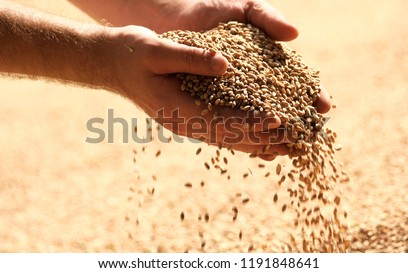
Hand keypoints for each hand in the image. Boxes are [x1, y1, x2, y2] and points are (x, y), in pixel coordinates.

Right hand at [105, 26, 292, 159]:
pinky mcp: (191, 115)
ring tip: (288, 145)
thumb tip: (225, 65)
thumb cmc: (131, 54)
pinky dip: (244, 132)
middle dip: (262, 140)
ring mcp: (187, 122)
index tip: (279, 121)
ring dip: (257, 142)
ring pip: (228, 137)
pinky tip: (262, 134)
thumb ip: (189, 57)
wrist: (111, 63)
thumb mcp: (156, 49)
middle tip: (295, 143)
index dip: (250, 123)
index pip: (220, 121)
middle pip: (229, 137)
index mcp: (176, 109)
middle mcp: (184, 122)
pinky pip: (222, 129)